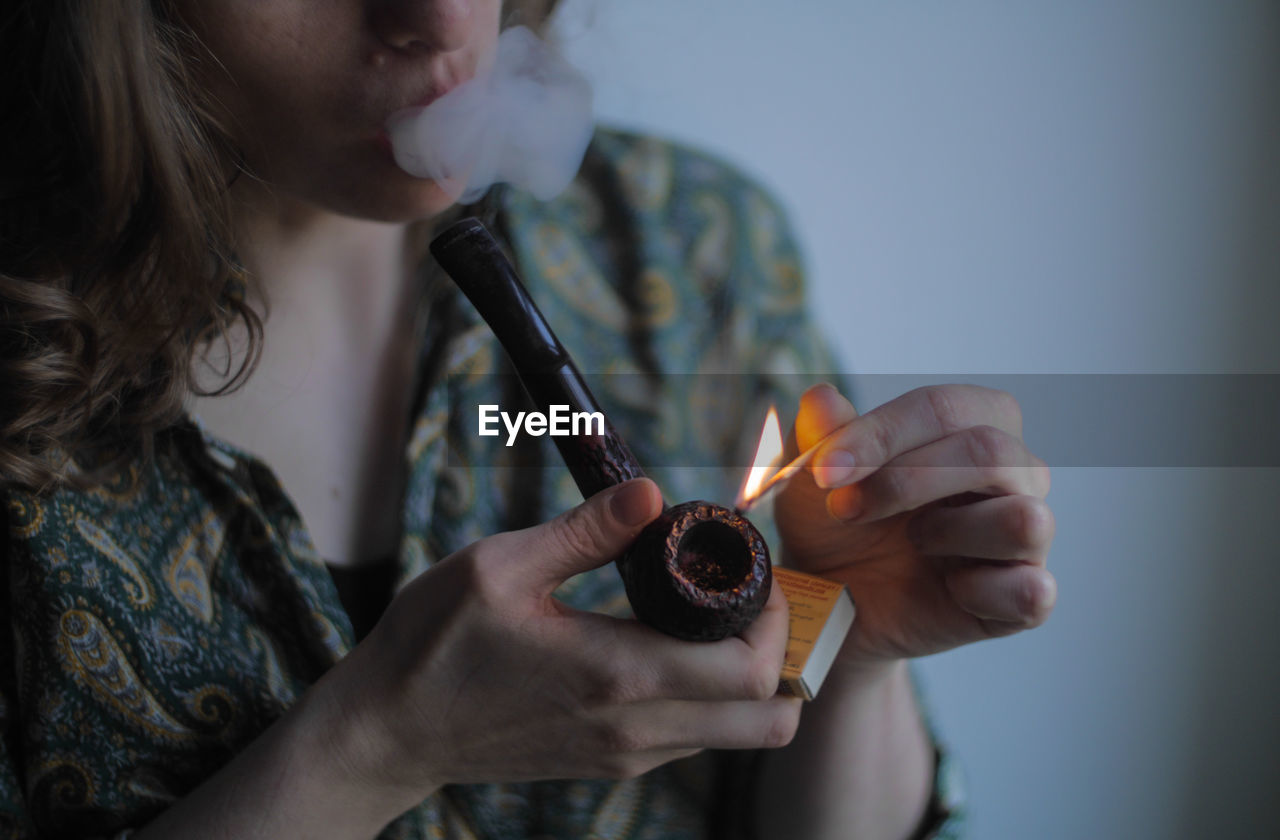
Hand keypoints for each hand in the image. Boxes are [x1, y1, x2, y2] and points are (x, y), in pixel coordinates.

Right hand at [320, 478, 799, 807]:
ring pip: (738, 735)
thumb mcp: (498, 568)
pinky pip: (694, 739)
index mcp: (616, 675)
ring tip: (718, 616)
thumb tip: (654, 493)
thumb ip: (585, 531)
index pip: (750, 669)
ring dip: (753, 681)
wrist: (388, 731)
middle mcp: (634, 729)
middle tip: (756, 598)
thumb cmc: (434, 644)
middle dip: (786, 655)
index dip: (776, 617)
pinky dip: (714, 700)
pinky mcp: (610, 763)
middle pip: (769, 719)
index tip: (756, 570)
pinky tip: (675, 647)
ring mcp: (625, 756)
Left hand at [775, 384, 1056, 673]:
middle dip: (904, 480)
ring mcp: (1026, 540)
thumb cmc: (836, 522)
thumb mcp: (815, 474)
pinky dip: (980, 590)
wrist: (830, 600)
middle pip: (989, 452)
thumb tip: (823, 400)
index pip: (945, 407)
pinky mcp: (1023, 599)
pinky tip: (945, 589)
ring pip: (1025, 518)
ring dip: (950, 529)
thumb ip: (822, 433)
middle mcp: (1015, 476)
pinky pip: (1032, 591)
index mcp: (974, 425)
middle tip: (844, 508)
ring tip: (913, 541)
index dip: (881, 433)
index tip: (824, 470)